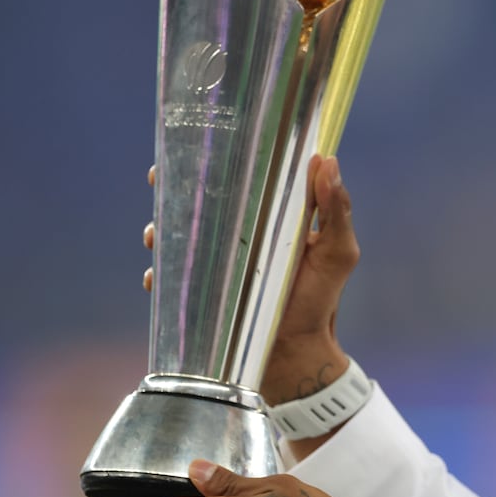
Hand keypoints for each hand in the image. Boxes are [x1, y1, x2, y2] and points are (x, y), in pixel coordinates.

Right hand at [141, 157, 360, 410]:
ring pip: (176, 237)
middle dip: (172, 188)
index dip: (215, 159)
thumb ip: (337, 212)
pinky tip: (158, 277)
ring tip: (157, 235)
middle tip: (160, 180)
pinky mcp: (199, 295)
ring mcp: (214, 266)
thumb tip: (329, 161)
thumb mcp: (338, 254)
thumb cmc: (320, 300)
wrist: (297, 355)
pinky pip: (169, 280)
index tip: (196, 141)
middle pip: (196, 202)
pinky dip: (159, 276)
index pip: (238, 180)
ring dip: (160, 230)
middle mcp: (236, 236)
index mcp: (266, 217)